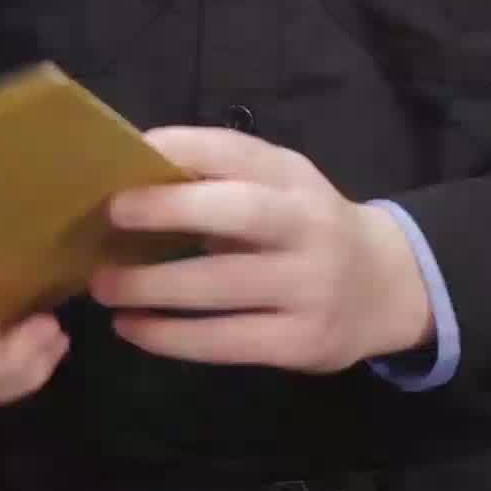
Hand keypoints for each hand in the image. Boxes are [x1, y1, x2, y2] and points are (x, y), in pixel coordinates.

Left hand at [90, 127, 434, 373]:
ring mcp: (308, 287)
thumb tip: (137, 179)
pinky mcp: (301, 343)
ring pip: (224, 285)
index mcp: (296, 179)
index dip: (185, 147)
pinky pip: (226, 342)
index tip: (132, 150)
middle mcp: (308, 226)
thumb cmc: (309, 228)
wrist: (387, 287)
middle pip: (240, 212)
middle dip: (170, 209)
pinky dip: (171, 337)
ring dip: (154, 285)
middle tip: (111, 214)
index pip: (240, 151)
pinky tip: (132, 328)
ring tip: (103, 285)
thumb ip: (227, 180)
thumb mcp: (284, 188)